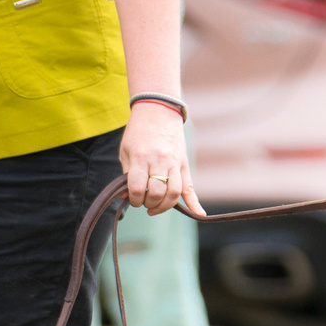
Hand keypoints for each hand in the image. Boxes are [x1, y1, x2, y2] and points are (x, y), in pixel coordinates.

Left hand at [121, 101, 201, 216]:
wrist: (158, 110)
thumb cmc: (138, 132)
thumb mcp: (126, 151)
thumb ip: (126, 175)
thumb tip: (126, 196)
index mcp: (142, 157)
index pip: (138, 188)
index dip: (134, 199)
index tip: (132, 198)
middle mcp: (160, 160)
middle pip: (157, 192)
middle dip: (149, 203)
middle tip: (144, 201)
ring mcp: (175, 162)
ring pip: (174, 192)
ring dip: (165, 206)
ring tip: (156, 207)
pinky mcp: (184, 164)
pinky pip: (190, 186)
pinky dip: (195, 202)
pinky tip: (199, 214)